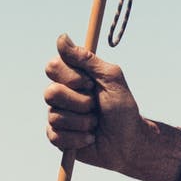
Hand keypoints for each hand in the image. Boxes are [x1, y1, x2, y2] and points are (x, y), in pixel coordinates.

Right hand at [43, 37, 180, 180]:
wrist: (129, 142)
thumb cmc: (122, 108)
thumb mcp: (111, 78)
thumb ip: (86, 59)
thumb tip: (61, 37)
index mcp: (72, 77)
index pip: (53, 67)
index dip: (72, 77)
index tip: (91, 83)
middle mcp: (61, 94)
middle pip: (51, 92)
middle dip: (80, 102)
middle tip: (96, 106)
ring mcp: (57, 116)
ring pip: (55, 116)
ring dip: (83, 122)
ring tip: (96, 124)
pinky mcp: (56, 137)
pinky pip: (56, 136)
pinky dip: (78, 138)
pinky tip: (89, 138)